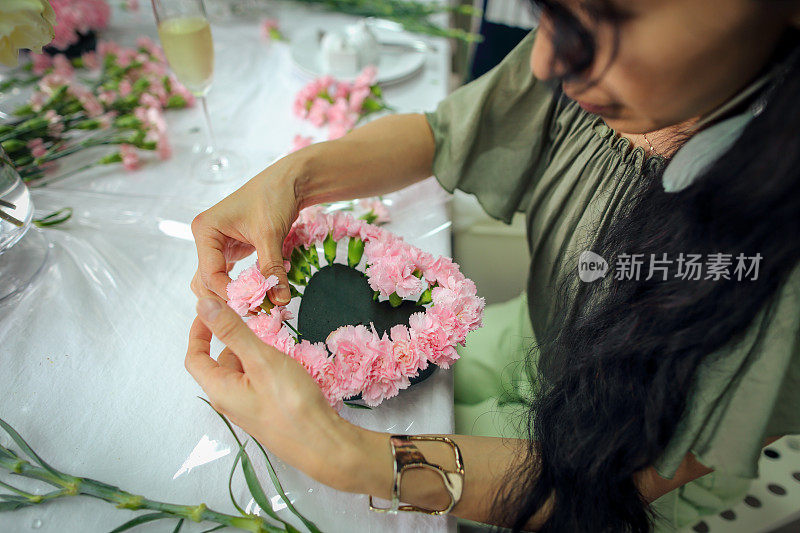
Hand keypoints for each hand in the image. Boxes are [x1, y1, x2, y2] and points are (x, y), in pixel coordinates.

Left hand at [185, 297, 371, 489]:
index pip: (196, 357)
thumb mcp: (261, 359)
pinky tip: (287, 362)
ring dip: (253, 352)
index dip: (199, 331)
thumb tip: (204, 305)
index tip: (212, 310)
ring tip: (275, 339)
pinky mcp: (268, 412)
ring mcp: (250, 408)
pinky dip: (266, 365)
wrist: (323, 444)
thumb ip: (233, 330)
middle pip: (221, 363)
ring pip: (243, 372)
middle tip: (255, 320)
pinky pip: (259, 382)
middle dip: (233, 339)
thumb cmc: (291, 403)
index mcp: (220, 390)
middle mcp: (230, 401)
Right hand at [190, 161, 299, 304]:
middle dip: (228, 299)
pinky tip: (255, 299)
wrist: (288, 181)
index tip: (253, 306)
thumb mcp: (271, 234)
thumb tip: (279, 300)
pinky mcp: (230, 250)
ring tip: (255, 309)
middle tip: (253, 313)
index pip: (210, 274)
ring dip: (232, 296)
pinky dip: (240, 287)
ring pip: (214, 281)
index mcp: (206, 230)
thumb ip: (272, 269)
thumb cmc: (274, 197)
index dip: (230, 293)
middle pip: (206, 281)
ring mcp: (216, 245)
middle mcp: (206, 238)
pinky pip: (228, 275)